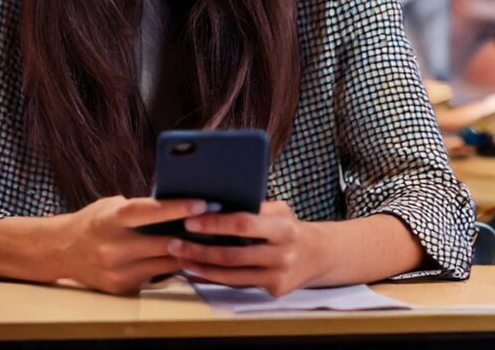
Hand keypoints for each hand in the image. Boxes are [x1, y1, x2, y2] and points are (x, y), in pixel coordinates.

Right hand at [50, 196, 209, 294]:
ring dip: (187, 252)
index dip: (176, 208)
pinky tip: (184, 255)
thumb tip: (180, 206)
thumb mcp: (113, 206)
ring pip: (167, 263)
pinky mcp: (123, 288)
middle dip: (192, 234)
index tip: (202, 203)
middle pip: (164, 243)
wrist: (62, 251)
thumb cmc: (95, 221)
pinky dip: (171, 266)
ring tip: (207, 239)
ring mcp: (118, 271)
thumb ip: (141, 208)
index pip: (147, 212)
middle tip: (215, 223)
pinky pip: (158, 276)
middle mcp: (114, 248)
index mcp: (111, 220)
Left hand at [172, 201, 325, 296]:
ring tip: (181, 259)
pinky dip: (215, 279)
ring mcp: (278, 275)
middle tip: (175, 244)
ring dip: (202, 268)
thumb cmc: (290, 228)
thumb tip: (214, 204)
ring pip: (232, 275)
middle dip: (200, 250)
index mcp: (283, 227)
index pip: (244, 224)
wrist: (319, 255)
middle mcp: (282, 253)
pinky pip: (238, 284)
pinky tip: (198, 272)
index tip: (191, 222)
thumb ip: (254, 208)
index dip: (215, 224)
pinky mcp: (274, 290)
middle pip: (233, 254)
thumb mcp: (279, 211)